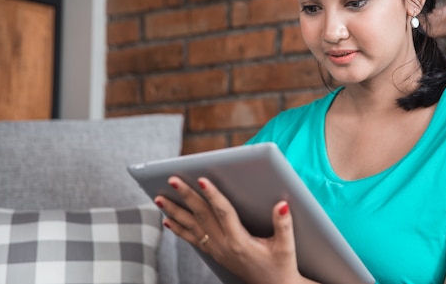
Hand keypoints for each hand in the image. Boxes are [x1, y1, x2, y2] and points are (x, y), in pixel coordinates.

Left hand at [154, 176, 317, 283]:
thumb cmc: (281, 266)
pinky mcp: (215, 253)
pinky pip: (192, 240)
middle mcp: (224, 245)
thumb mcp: (286, 247)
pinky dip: (178, 229)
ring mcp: (216, 250)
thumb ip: (284, 224)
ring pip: (192, 227)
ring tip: (159, 198)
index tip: (202, 180)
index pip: (223, 213)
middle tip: (172, 180)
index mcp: (240, 242)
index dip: (213, 195)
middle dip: (186, 196)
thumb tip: (281, 204)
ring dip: (174, 212)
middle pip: (202, 216)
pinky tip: (167, 220)